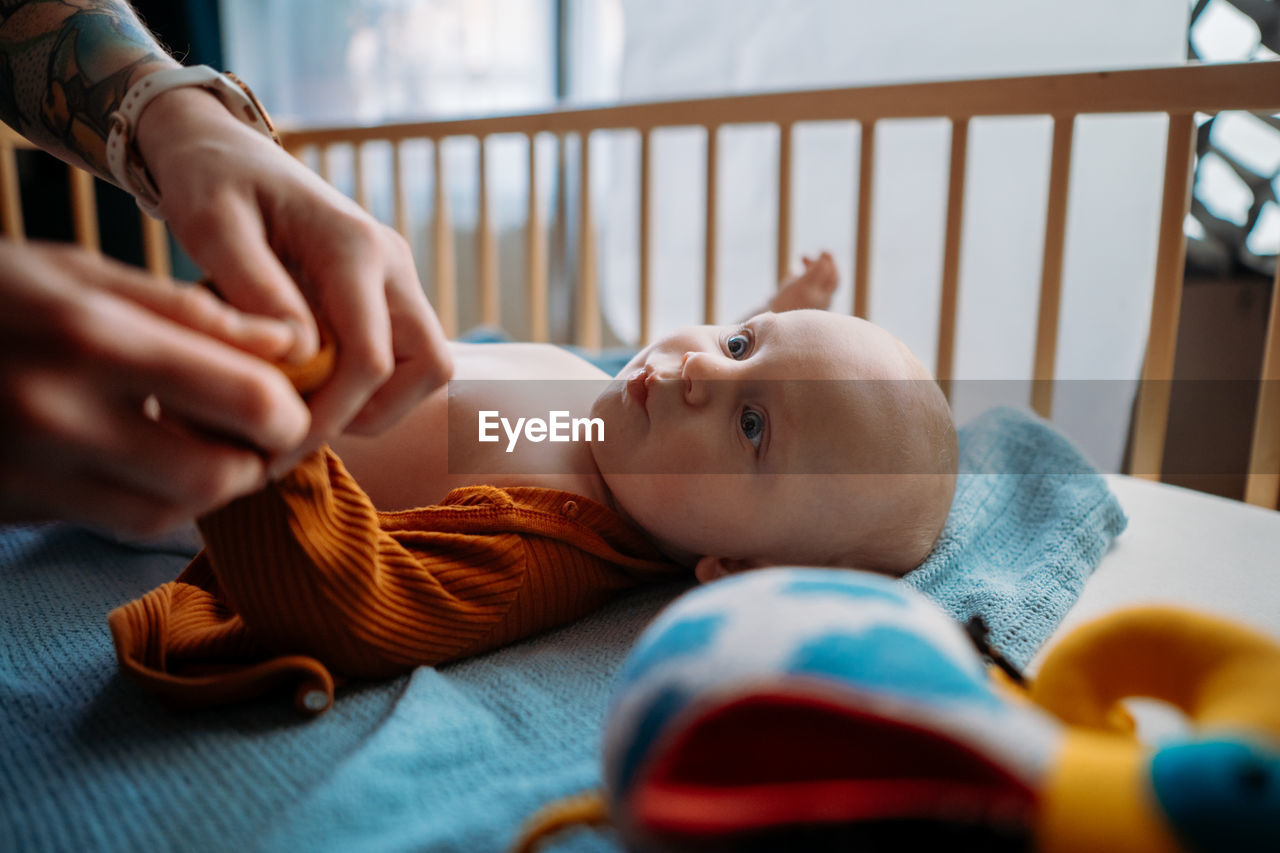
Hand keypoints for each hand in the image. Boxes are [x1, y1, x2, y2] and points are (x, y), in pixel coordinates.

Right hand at [0, 240, 310, 534]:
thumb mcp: (81, 273)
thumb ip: (187, 310)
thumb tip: (288, 342)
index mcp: (94, 339)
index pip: (249, 400)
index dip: (289, 407)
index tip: (286, 394)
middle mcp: (63, 416)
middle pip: (223, 474)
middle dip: (257, 456)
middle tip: (253, 427)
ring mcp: (35, 472)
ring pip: (178, 512)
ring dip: (214, 484)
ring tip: (206, 438)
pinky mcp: (18, 507)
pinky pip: (125, 524)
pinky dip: (164, 502)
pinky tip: (157, 460)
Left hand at [136, 87, 453, 474]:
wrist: (221, 145)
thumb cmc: (209, 178)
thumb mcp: (210, 223)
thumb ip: (255, 288)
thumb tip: (301, 358)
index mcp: (354, 247)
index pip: (373, 358)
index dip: (332, 415)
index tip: (276, 444)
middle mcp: (392, 264)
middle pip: (428, 367)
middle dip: (372, 414)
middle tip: (300, 430)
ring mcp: (395, 279)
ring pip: (424, 368)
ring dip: (374, 403)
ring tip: (302, 408)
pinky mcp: (385, 292)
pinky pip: (400, 356)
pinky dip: (363, 386)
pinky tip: (304, 385)